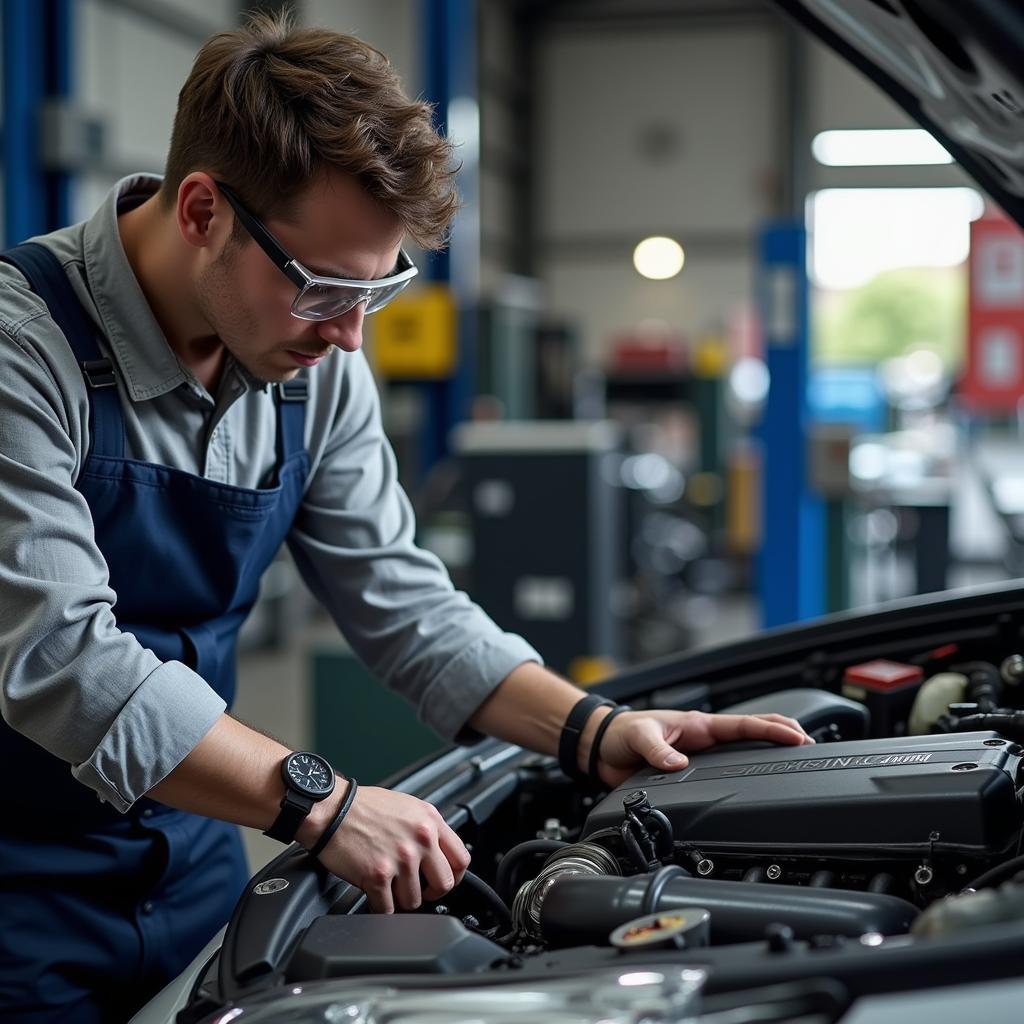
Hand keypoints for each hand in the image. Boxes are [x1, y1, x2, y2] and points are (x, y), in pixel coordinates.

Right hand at [313, 786, 470, 912]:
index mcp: (430, 820)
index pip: (461, 858)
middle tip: (419, 890)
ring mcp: (400, 858)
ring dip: (400, 899)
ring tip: (389, 887)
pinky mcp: (378, 875)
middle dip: (431, 893)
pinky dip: (380, 907)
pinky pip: (387, 909)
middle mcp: (420, 839)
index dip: (455, 876)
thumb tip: (438, 853)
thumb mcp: (407, 806)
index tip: (444, 881)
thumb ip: (427, 828)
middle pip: (444, 884)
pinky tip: (375, 896)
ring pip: (414, 901)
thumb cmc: (362, 807)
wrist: (331, 809)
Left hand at [589, 709, 812, 787]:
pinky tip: (759, 777)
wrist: (603, 747)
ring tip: (796, 755)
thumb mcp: (639, 737)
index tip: (797, 737)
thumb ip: (658, 751)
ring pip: (742, 750)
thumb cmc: (620, 733)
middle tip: (810, 744)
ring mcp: (699, 753)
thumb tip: (678, 764)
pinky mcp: (690, 769)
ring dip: (768, 749)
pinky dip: (746, 770)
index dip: (772, 731)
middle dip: (782, 734)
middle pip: (751, 733)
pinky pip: (724, 770)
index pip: (743, 725)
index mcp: (697, 725)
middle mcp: (703, 738)